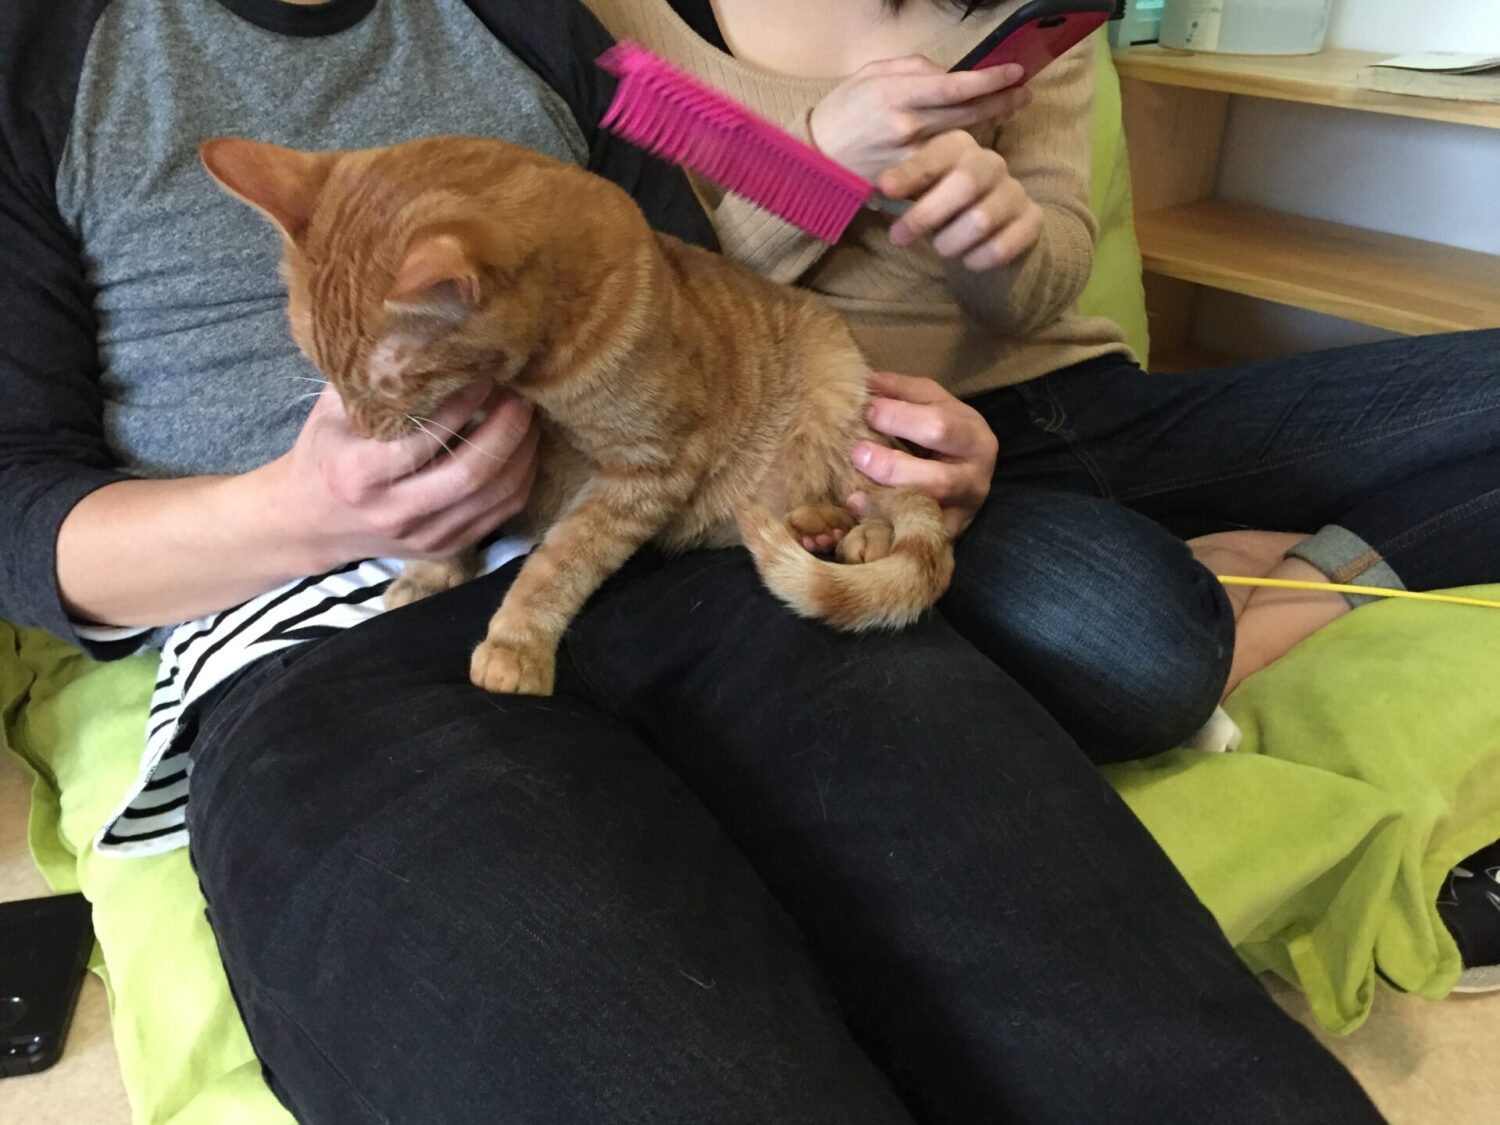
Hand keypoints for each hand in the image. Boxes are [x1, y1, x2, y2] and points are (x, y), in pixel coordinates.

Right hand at [269, 381, 538, 570]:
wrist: (309, 523)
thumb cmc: (325, 452)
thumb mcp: (331, 411)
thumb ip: (371, 379)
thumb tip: (421, 330)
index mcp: (357, 474)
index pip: (422, 441)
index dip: (462, 405)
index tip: (483, 372)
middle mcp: (392, 512)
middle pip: (469, 474)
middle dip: (506, 429)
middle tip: (521, 394)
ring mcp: (423, 536)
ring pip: (494, 497)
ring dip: (522, 452)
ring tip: (529, 415)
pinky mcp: (446, 549)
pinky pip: (500, 514)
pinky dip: (521, 478)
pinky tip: (524, 447)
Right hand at [809, 57, 1031, 181]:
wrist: (814, 158)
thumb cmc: (842, 111)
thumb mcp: (870, 74)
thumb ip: (911, 68)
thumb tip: (948, 72)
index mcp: (896, 93)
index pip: (955, 86)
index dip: (990, 80)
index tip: (1015, 71)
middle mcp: (906, 126)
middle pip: (967, 113)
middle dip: (1001, 101)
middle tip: (1024, 92)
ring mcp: (910, 157)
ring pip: (960, 139)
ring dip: (986, 123)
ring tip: (1006, 108)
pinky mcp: (909, 179)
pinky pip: (944, 162)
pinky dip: (961, 151)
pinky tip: (974, 140)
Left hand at [849, 371, 996, 536]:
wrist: (971, 473)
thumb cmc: (946, 433)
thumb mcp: (932, 403)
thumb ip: (900, 391)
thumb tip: (864, 379)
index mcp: (974, 436)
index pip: (939, 426)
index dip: (899, 419)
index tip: (865, 410)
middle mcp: (975, 478)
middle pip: (938, 479)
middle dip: (892, 467)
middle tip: (856, 453)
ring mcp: (963, 512)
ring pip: (929, 513)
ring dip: (887, 503)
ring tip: (854, 495)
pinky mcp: (949, 535)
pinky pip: (919, 537)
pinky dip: (890, 530)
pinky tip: (863, 521)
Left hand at [879, 129, 1043, 271]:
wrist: (989, 237)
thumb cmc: (942, 212)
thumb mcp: (917, 196)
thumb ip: (900, 192)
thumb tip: (879, 191)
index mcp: (958, 148)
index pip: (935, 155)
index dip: (910, 172)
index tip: (884, 188)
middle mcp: (991, 163)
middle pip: (965, 183)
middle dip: (927, 215)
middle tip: (900, 237)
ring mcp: (1014, 192)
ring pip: (982, 219)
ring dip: (951, 242)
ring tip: (943, 248)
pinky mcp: (1032, 221)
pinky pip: (1003, 246)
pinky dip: (978, 260)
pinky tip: (969, 261)